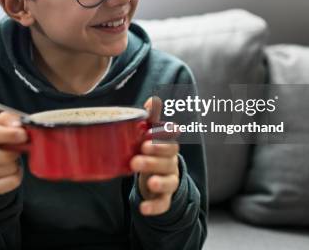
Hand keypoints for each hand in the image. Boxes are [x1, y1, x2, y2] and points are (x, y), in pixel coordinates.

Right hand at [0, 111, 26, 194]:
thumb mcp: (2, 123)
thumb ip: (9, 119)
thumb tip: (17, 125)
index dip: (7, 135)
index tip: (23, 135)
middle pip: (2, 156)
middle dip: (15, 153)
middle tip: (18, 149)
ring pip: (8, 170)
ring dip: (16, 164)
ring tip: (11, 159)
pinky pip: (11, 182)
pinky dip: (16, 176)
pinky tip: (11, 170)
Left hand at [130, 97, 179, 215]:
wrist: (155, 178)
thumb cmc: (151, 152)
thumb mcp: (150, 136)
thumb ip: (151, 119)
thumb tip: (152, 99)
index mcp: (167, 146)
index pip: (170, 141)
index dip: (162, 138)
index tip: (149, 135)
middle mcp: (171, 163)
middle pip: (168, 160)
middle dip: (154, 159)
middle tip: (137, 158)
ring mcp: (169, 181)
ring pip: (170, 182)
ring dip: (160, 181)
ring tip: (149, 181)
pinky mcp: (164, 198)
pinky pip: (163, 204)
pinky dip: (154, 207)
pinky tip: (143, 209)